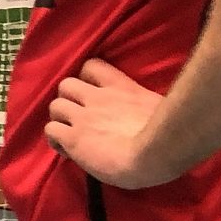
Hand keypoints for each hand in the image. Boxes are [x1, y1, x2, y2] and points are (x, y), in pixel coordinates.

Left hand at [44, 58, 179, 187]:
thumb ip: (142, 105)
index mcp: (122, 88)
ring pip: (54, 106)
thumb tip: (143, 115)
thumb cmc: (169, 135)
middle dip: (68, 100)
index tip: (92, 93)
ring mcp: (83, 117)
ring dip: (59, 119)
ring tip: (70, 134)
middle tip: (78, 117)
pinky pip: (51, 131)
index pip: (92, 66)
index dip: (86, 79)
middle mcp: (98, 98)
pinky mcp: (73, 138)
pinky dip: (55, 140)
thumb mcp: (159, 107)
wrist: (156, 153)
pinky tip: (66, 150)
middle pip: (66, 84)